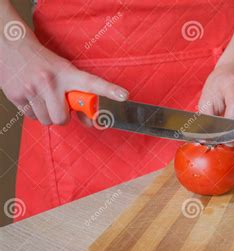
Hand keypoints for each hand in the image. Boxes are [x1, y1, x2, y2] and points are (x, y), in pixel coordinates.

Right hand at [1, 34, 127, 125]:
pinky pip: (32, 118)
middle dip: (63, 117)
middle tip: (61, 106)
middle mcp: (50, 81)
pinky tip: (34, 98)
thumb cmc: (44, 62)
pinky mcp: (15, 95)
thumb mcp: (65, 72)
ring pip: (47, 121)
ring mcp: (31, 89)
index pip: (92, 83)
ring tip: (45, 99)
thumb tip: (90, 123)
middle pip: (62, 119)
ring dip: (48, 115)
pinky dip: (35, 112)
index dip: (109, 90)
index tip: (124, 96)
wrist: (11, 46)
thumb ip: (78, 96)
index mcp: (67, 73)